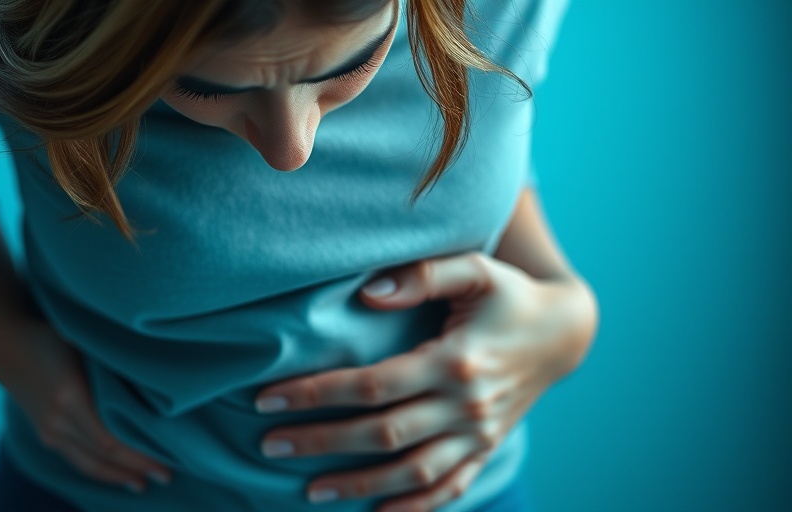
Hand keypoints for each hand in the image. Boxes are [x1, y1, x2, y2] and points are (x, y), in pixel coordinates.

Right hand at [0, 319, 172, 493]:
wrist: (6, 343)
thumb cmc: (54, 335)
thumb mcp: (85, 344)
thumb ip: (112, 367)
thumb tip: (156, 385)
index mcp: (70, 396)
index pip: (110, 439)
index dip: (138, 455)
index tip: (166, 459)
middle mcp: (57, 420)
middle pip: (103, 456)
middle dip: (136, 469)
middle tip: (167, 476)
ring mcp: (48, 431)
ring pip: (88, 464)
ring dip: (118, 476)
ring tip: (143, 483)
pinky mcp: (46, 435)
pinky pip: (76, 459)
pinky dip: (99, 469)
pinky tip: (117, 474)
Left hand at [254, 252, 596, 511]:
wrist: (564, 333)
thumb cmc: (509, 293)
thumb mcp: (476, 269)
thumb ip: (423, 275)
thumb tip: (368, 293)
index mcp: (456, 360)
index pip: (373, 385)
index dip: (318, 393)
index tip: (269, 398)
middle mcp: (467, 405)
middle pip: (382, 434)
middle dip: (321, 442)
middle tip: (271, 444)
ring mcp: (479, 434)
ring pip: (412, 472)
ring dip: (359, 487)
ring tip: (310, 491)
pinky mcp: (486, 449)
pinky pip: (449, 489)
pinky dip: (416, 509)